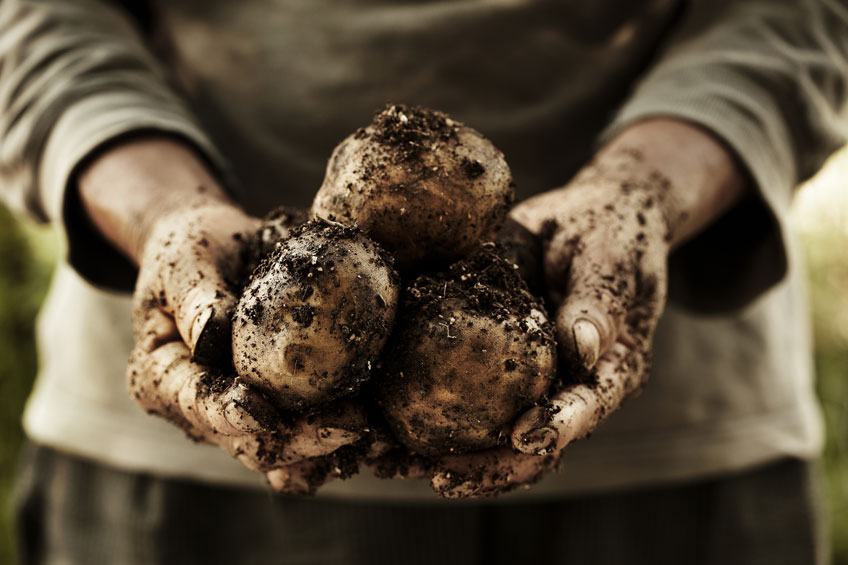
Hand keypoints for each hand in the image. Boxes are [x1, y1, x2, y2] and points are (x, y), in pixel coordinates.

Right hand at [79, 137, 363, 493]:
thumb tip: (212, 333)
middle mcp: (198, 410)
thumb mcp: (185, 259)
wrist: (214, 251)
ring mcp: (238, 418)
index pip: (197, 404)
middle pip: (247, 443)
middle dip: (297, 441)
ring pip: (281, 455)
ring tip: (373, 438)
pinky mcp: (274, 413)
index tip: (263, 413)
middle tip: (350, 424)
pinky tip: (378, 436)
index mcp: (162, 378)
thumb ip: (195, 295)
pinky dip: (339, 443)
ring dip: (326, 452)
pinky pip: (306, 441)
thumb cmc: (193, 248)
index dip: (229, 414)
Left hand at [425, 119, 746, 497]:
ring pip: (486, 437)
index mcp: (608, 372)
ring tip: (388, 463)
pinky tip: (376, 427)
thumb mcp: (611, 262)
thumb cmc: (612, 237)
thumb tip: (584, 350)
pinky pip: (456, 399)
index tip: (521, 436)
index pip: (585, 411)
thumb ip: (598, 305)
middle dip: (486, 467)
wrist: (588, 220)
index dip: (555, 429)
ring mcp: (526, 385)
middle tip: (442, 475)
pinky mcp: (492, 368)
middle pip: (530, 447)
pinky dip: (417, 416)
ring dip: (436, 455)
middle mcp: (566, 391)